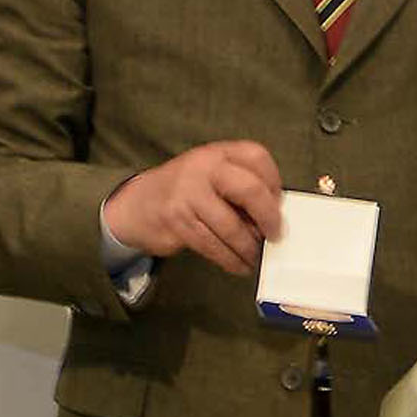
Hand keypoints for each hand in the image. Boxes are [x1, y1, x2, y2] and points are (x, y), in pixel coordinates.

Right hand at [103, 140, 283, 274]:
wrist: (138, 204)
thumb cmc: (186, 192)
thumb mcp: (212, 177)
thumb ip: (241, 188)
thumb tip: (274, 217)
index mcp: (218, 153)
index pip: (257, 158)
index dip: (274, 183)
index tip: (278, 205)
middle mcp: (203, 167)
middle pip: (250, 190)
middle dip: (268, 218)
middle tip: (275, 235)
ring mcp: (187, 193)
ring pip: (231, 227)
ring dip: (249, 248)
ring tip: (255, 256)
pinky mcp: (176, 220)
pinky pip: (212, 245)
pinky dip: (230, 259)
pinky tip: (238, 264)